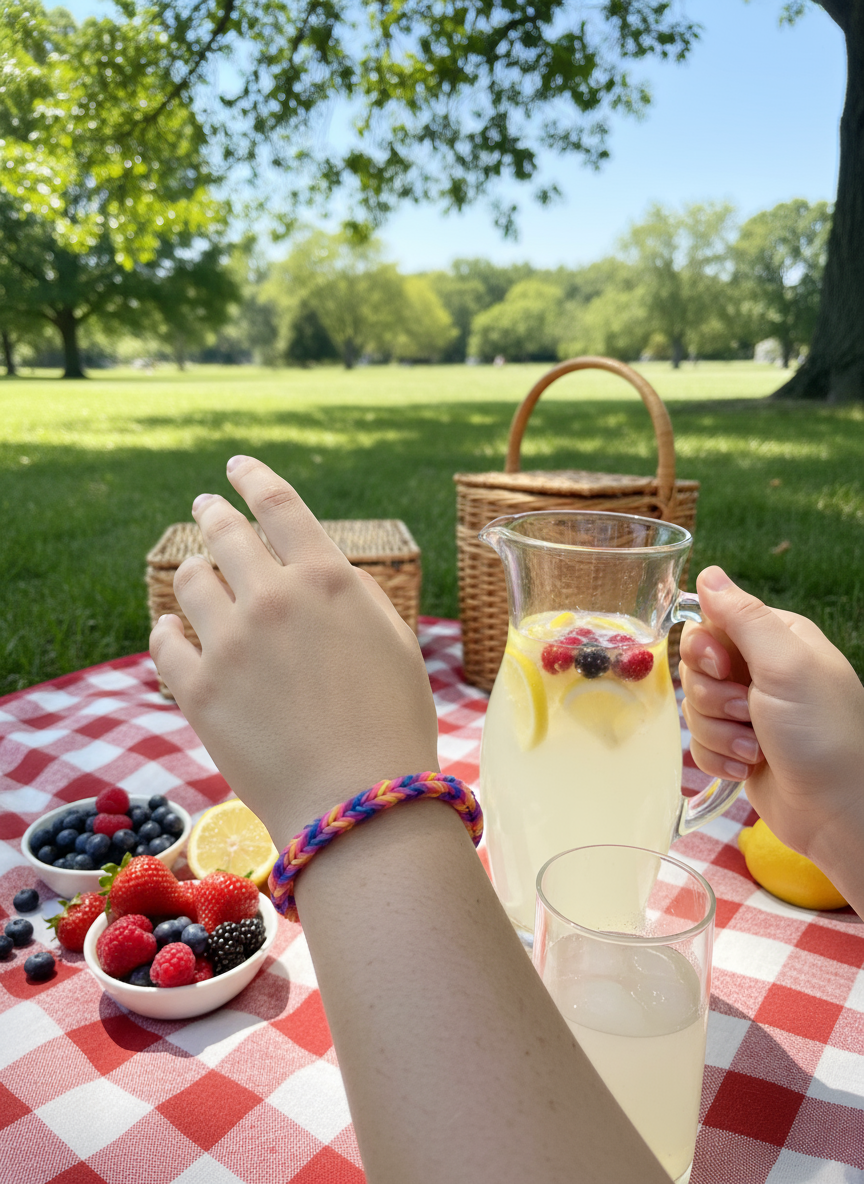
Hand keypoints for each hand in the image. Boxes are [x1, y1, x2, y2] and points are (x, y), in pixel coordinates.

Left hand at [149, 456, 438, 847]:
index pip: (279, 505)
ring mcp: (230, 643)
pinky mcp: (197, 691)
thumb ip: (351, 596)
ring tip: (195, 572)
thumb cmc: (393, 726)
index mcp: (328, 579)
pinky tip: (169, 626)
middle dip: (213, 512)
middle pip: (226, 534)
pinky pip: (165, 642)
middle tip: (205, 506)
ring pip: (190, 581)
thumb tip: (315, 570)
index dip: (252, 477)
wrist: (358, 804)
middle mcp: (273, 598)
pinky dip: (167, 628)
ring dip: (193, 570)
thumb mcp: (394, 642)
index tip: (235, 466)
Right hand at [680, 567, 863, 884]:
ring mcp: (748, 712)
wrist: (838, 812)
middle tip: (748, 712)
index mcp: (775, 639)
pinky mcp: (737, 747)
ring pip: (694, 709)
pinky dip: (720, 758)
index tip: (723, 669)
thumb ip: (742, 616)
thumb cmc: (821, 734)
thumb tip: (708, 572)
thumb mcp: (784, 664)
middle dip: (712, 698)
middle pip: (695, 669)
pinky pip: (700, 744)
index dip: (704, 651)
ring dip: (720, 733)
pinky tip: (748, 767)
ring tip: (756, 748)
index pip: (709, 625)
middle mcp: (761, 671)